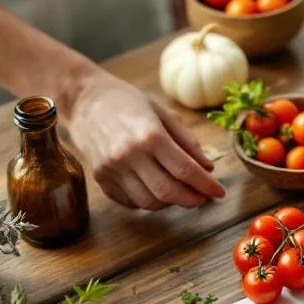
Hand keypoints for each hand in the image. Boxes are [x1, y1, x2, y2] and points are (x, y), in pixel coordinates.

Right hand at [66, 69, 224, 209]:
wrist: (84, 100)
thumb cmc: (127, 101)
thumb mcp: (162, 112)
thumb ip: (187, 141)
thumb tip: (208, 167)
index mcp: (149, 135)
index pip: (185, 170)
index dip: (206, 185)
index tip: (219, 192)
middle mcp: (129, 155)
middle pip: (168, 191)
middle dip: (191, 199)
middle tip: (203, 198)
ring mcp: (112, 169)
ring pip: (149, 202)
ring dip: (170, 203)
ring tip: (181, 193)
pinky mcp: (101, 178)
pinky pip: (130, 202)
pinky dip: (148, 202)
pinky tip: (157, 191)